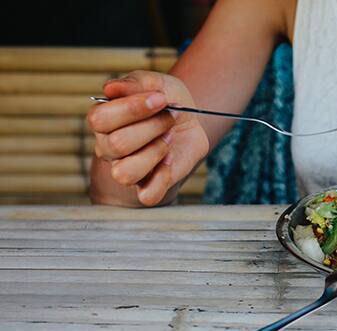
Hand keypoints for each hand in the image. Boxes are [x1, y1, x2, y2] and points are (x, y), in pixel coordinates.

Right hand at [87, 70, 209, 205]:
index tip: (160, 98)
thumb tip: (110, 88)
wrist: (191, 122)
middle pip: (117, 145)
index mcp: (104, 121)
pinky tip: (170, 159)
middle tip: (171, 116)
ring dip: (154, 152)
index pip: (100, 119)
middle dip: (152, 127)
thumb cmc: (167, 103)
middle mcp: (109, 148)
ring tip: (170, 137)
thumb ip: (134, 83)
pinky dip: (162, 179)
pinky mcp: (149, 186)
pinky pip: (147, 195)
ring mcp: (127, 169)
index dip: (131, 109)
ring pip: (125, 174)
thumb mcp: (156, 83)